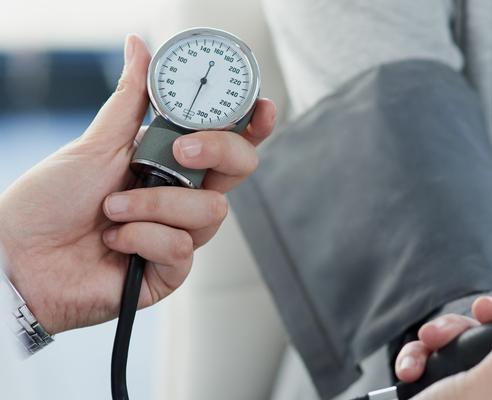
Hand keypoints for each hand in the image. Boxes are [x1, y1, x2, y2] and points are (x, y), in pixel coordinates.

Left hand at [0, 35, 276, 333]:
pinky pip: (182, 247)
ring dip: (155, 205)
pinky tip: (114, 241)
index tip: (259, 109)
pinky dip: (142, 238)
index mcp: (172, 162)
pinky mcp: (170, 271)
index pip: (230, 142)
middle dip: (218, 153)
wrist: (20, 255)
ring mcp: (179, 234)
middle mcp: (182, 196)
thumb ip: (132, 98)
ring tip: (113, 210)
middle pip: (239, 171)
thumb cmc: (51, 201)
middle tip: (180, 151)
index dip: (253, 126)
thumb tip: (140, 47)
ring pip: (211, 211)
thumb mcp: (97, 142)